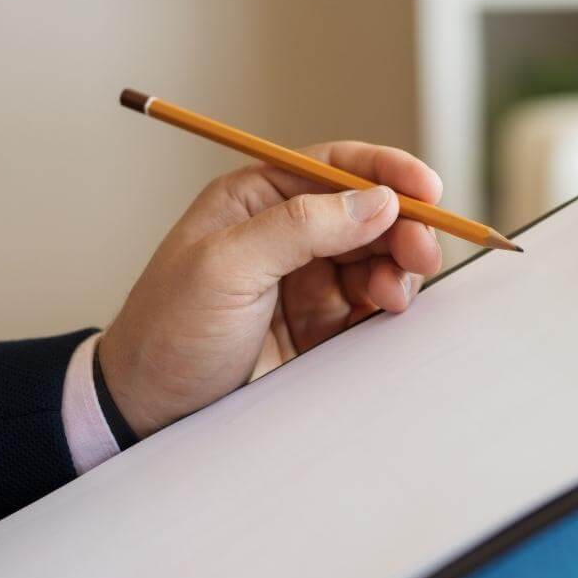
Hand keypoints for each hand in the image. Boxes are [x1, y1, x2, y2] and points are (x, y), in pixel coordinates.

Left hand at [99, 143, 443, 436]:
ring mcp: (305, 279)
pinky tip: (384, 315)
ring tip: (392, 297)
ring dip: (396, 271)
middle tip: (421, 254)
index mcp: (256, 200)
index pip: (334, 168)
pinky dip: (386, 306)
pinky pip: (369, 304)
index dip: (386, 172)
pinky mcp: (318, 323)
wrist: (150, 409)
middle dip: (401, 229)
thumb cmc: (170, 331)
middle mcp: (286, 233)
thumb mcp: (227, 268)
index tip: (427, 191)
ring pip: (376, 259)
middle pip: (366, 214)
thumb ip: (301, 228)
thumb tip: (376, 201)